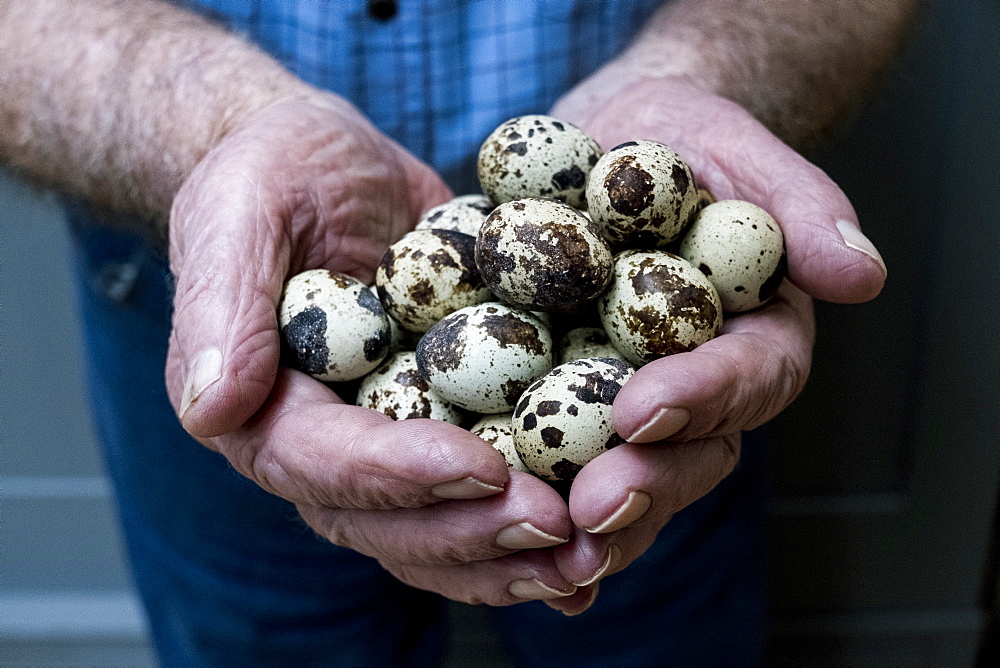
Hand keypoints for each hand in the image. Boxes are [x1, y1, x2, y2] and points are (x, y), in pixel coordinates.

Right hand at [164, 94, 576, 604]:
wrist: (329, 165)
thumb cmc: (274, 169)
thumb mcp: (241, 206)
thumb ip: (223, 302)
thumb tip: (212, 409)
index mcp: (257, 403)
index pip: (320, 459)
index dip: (399, 472)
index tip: (482, 470)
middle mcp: (318, 445)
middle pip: (384, 518)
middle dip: (469, 532)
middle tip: (557, 529)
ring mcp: (382, 445)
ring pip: (435, 528)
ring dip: (510, 554)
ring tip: (589, 557)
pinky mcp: (437, 427)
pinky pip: (478, 493)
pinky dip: (529, 525)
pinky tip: (595, 543)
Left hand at [544, 77, 884, 613]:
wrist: (607, 142)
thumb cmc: (683, 139)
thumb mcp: (739, 150)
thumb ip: (804, 207)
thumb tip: (862, 276)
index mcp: (754, 337)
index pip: (746, 377)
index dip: (700, 398)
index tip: (643, 410)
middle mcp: (696, 387)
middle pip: (687, 453)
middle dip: (643, 484)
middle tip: (592, 511)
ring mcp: (625, 400)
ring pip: (621, 475)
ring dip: (586, 518)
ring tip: (542, 546)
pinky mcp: (559, 399)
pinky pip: (548, 456)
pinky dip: (528, 498)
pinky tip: (488, 531)